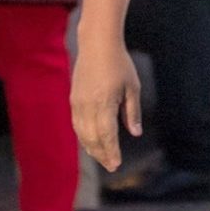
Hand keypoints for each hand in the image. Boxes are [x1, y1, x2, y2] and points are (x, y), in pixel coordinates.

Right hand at [71, 36, 142, 171]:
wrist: (97, 44)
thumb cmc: (119, 64)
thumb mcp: (132, 87)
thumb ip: (132, 112)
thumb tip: (135, 133)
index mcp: (104, 102)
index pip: (107, 134)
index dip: (111, 151)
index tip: (116, 164)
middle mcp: (88, 105)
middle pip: (92, 137)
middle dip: (101, 154)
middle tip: (111, 166)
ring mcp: (78, 102)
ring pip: (82, 133)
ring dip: (91, 148)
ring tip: (102, 158)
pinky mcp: (74, 99)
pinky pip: (77, 124)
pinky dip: (84, 136)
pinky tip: (91, 143)